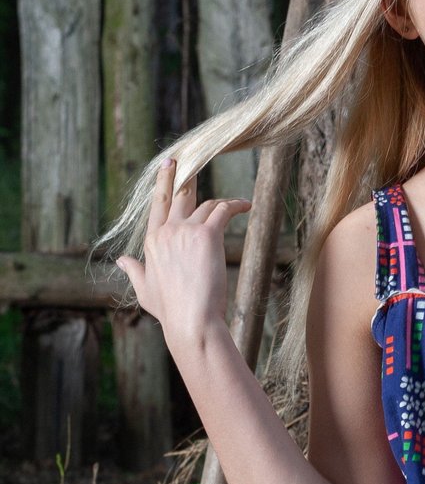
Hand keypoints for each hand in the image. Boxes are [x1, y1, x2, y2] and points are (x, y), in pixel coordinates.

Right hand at [116, 158, 250, 347]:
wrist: (191, 320)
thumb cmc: (170, 311)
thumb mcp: (145, 290)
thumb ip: (134, 271)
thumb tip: (120, 261)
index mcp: (152, 241)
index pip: (158, 204)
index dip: (164, 182)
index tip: (170, 165)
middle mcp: (167, 231)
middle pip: (179, 194)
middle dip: (188, 177)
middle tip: (195, 163)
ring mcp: (186, 230)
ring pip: (206, 204)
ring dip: (222, 202)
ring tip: (236, 204)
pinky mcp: (207, 234)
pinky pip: (223, 210)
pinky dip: (235, 205)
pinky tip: (245, 206)